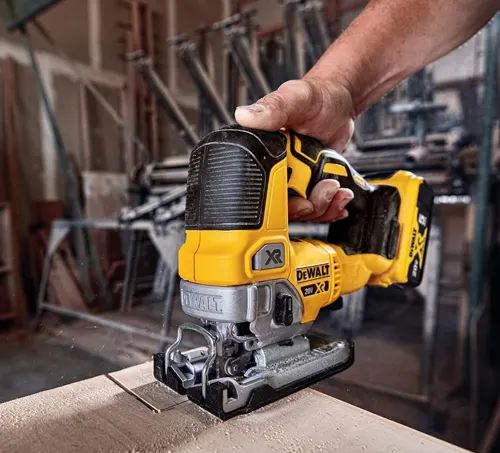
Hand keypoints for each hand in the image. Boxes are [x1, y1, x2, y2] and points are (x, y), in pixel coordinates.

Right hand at [235, 77, 354, 221]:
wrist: (342, 104)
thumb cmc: (318, 97)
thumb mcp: (296, 98)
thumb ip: (274, 108)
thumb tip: (245, 116)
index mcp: (261, 152)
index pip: (260, 191)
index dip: (279, 204)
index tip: (300, 199)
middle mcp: (274, 169)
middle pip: (283, 207)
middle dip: (308, 206)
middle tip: (325, 188)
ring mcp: (293, 179)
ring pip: (301, 212)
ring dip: (323, 207)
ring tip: (336, 188)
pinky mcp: (308, 185)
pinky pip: (315, 208)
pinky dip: (330, 207)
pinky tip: (339, 196)